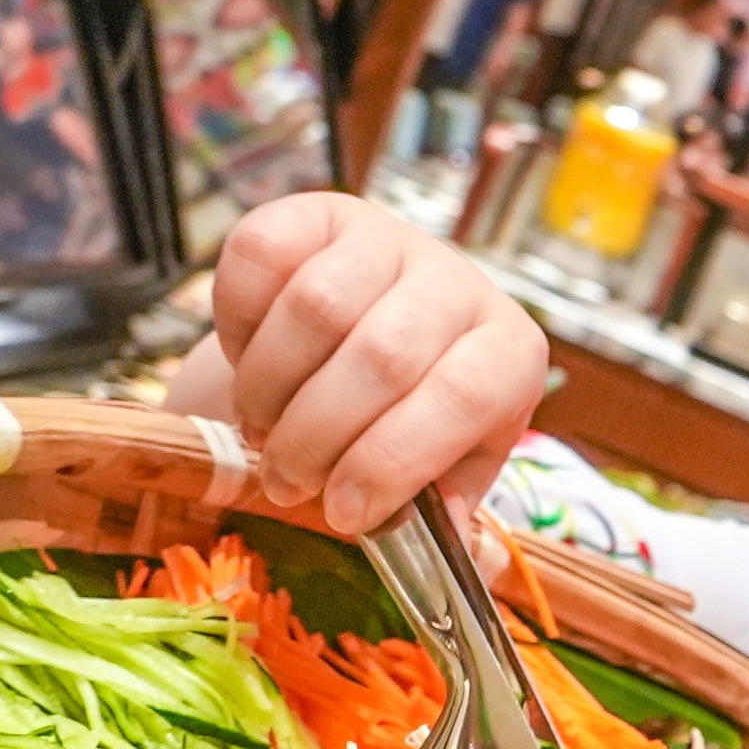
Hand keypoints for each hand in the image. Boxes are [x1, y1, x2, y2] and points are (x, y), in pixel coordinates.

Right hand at [169, 193, 548, 534]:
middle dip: (319, 438)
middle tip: (286, 481)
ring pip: (315, 308)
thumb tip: (417, 537)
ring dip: (272, 390)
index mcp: (509, 351)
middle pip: (381, 357)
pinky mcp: (318, 211)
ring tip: (263, 431)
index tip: (343, 514)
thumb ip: (435, 502)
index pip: (460, 398)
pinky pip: (261, 256)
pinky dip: (239, 323)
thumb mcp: (444, 467)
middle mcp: (459, 282)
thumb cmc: (414, 415)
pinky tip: (247, 362)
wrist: (374, 332)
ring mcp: (388, 237)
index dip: (392, 462)